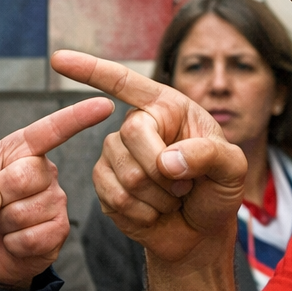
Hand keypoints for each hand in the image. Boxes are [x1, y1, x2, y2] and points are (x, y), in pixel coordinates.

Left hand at [0, 97, 112, 288]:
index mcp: (21, 149)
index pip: (51, 129)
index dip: (77, 117)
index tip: (103, 104)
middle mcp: (45, 171)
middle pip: (26, 175)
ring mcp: (55, 201)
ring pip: (27, 211)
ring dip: (3, 223)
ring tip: (2, 222)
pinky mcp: (59, 231)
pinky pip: (34, 237)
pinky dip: (13, 243)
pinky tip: (13, 240)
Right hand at [50, 51, 246, 263]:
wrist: (200, 231)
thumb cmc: (217, 190)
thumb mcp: (233, 168)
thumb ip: (209, 155)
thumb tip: (166, 161)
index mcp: (166, 107)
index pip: (124, 82)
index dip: (90, 70)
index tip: (58, 59)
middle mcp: (137, 124)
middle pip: (132, 135)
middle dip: (164, 170)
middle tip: (186, 186)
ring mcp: (116, 154)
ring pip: (125, 173)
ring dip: (159, 197)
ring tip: (173, 198)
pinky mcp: (105, 184)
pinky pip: (115, 197)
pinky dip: (143, 212)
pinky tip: (155, 211)